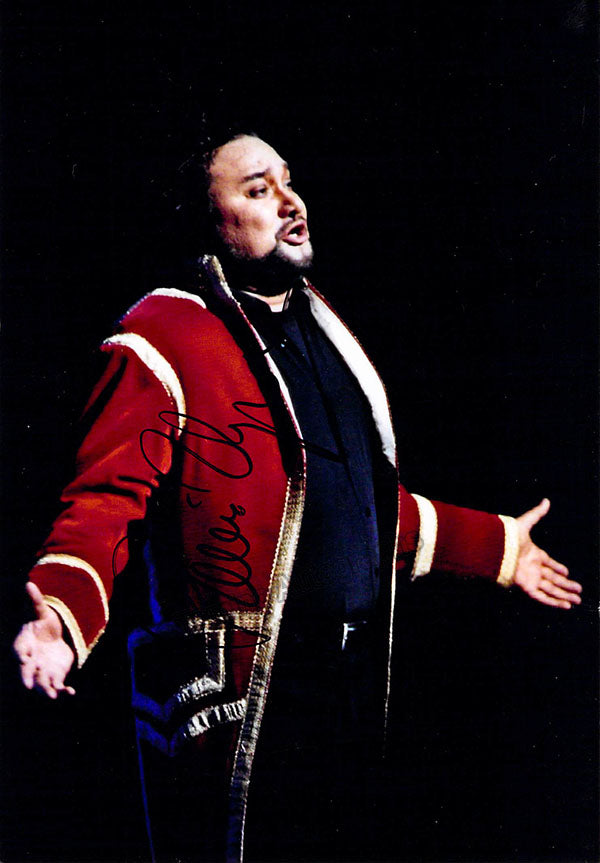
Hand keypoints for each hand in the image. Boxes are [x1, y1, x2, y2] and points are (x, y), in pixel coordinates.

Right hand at [13, 582, 75, 697]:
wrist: (53, 636)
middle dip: (28, 678)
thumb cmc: (43, 623)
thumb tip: (29, 583)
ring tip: (52, 696)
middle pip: (27, 672)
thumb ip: (36, 600)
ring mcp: (42, 671)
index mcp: (23, 646)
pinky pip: (58, 686)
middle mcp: (31, 662)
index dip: (22, 655)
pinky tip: (71, 693)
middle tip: (29, 686)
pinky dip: (63, 691)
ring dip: (46, 690)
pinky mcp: (55, 676)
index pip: (20, 651)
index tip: (23, 659)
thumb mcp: (41, 611)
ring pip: (42, 683)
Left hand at [514, 499, 581, 608]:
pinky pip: (543, 597)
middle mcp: (533, 568)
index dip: (558, 568)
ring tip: (578, 601)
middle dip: (566, 586)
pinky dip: (554, 602)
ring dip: (564, 596)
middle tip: (579, 591)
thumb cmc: (507, 536)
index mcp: (533, 554)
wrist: (495, 549)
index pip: (549, 563)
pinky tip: (566, 606)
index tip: (567, 572)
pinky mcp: (527, 587)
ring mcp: (531, 578)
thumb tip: (546, 501)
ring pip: (551, 590)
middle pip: (553, 579)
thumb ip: (537, 514)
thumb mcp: (525, 523)